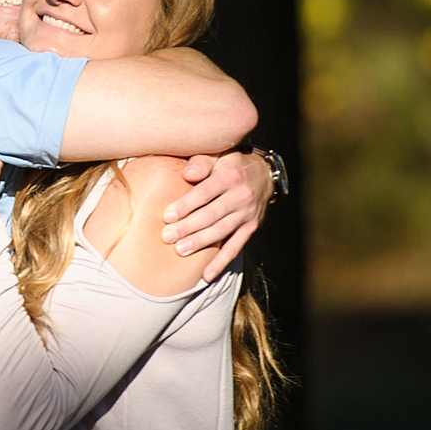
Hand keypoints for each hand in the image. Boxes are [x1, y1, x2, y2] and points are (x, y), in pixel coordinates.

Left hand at [161, 148, 272, 283]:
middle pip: (211, 215)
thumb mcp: (217, 154)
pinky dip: (221, 262)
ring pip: (221, 231)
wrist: (263, 173)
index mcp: (230, 176)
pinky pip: (235, 247)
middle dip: (188, 227)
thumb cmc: (228, 163)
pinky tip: (206, 275)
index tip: (167, 215)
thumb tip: (187, 174)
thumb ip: (201, 162)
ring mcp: (247, 214)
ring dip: (200, 243)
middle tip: (167, 237)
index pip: (205, 192)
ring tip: (180, 250)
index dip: (186, 205)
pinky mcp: (251, 228)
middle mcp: (241, 196)